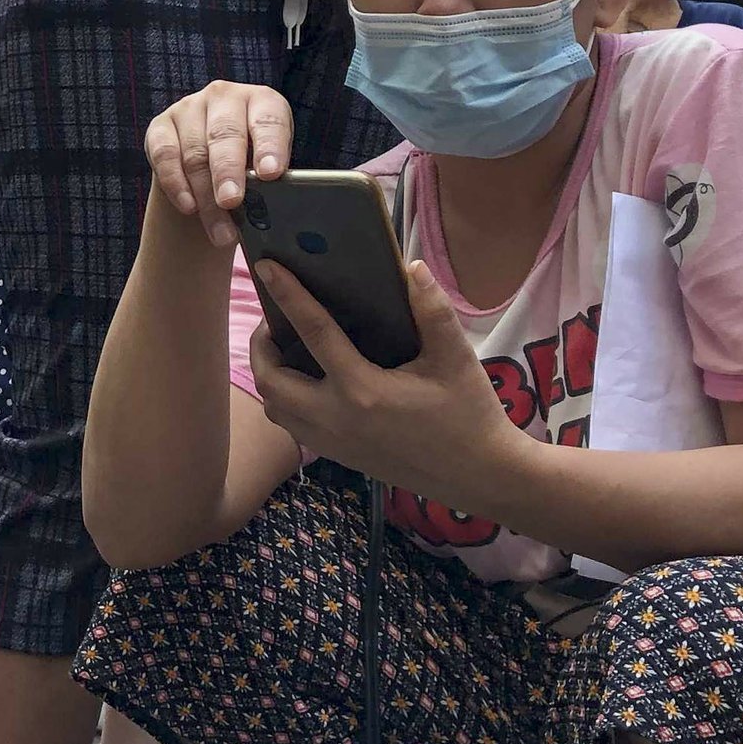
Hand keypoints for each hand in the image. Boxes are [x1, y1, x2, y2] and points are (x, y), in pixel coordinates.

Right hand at [143, 81, 291, 248]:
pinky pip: (164, 156)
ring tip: (220, 231)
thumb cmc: (250, 167)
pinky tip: (189, 207)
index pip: (268, 120)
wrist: (212, 168)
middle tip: (232, 202)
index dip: (269, 147)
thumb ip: (269, 177)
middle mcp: (224, 96)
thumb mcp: (267, 166)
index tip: (270, 174)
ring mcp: (189, 108)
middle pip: (225, 135)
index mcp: (261, 101)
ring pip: (195, 154)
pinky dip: (176, 185)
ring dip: (206, 197)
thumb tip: (275, 204)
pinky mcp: (160, 126)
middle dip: (228, 172)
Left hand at [245, 254, 513, 507]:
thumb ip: (433, 310)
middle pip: (271, 380)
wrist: (480, 475)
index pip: (313, 332)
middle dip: (262, 346)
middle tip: (274, 321)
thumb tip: (413, 267)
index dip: (288, 295)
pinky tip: (309, 382)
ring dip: (270, 377)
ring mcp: (334, 443)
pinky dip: (286, 402)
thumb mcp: (456, 358)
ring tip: (285, 350)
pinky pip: (294, 428)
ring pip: (276, 409)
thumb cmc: (470, 413)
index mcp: (363, 390)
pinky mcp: (340, 457)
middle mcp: (337, 419)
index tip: (267, 267)